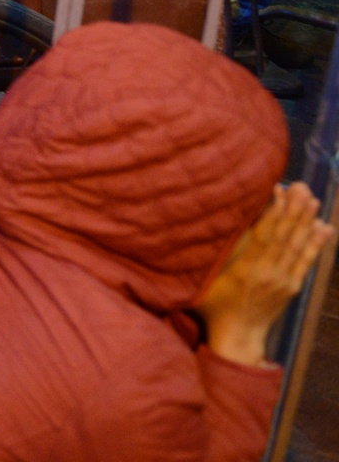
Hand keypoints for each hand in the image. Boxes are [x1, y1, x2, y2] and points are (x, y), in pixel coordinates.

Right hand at [198, 182, 332, 366]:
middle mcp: (271, 272)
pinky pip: (307, 261)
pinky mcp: (293, 287)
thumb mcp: (203, 281)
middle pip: (286, 236)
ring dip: (307, 222)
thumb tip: (199, 228)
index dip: (275, 212)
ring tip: (314, 200)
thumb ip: (208, 257)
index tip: (280, 190)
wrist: (238, 337)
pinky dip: (317, 244)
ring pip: (299, 246)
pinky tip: (324, 229)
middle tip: (302, 187)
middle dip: (295, 210)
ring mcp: (285, 280)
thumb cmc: (213, 307)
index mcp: (248, 269)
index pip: (267, 234)